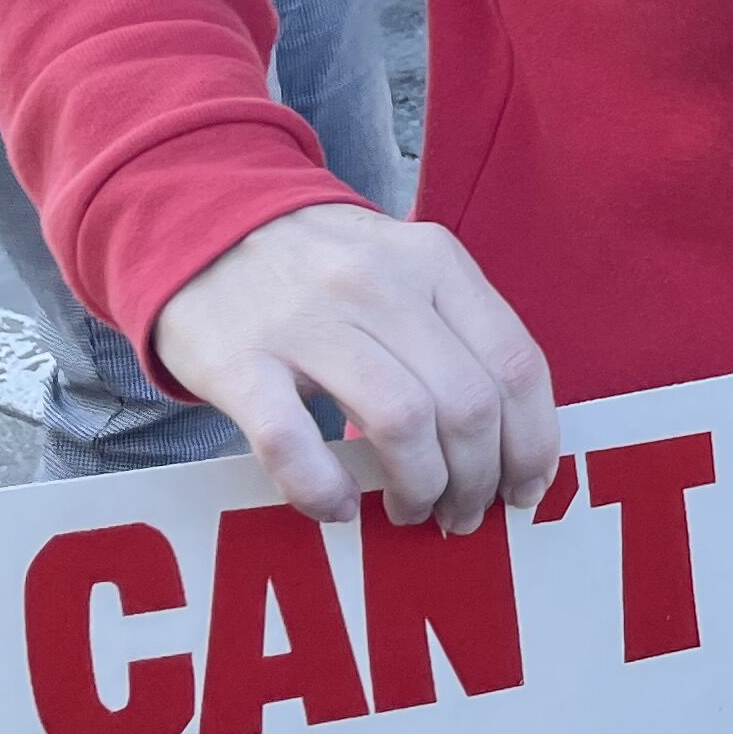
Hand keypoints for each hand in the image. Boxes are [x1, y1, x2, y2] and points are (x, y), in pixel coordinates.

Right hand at [150, 201, 557, 529]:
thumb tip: (513, 438)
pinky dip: (323, 489)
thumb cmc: (322, 268)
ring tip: (413, 511)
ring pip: (401, 422)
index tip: (525, 489)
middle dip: (479, 478)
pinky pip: (292, 442)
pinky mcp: (238, 360)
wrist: (201, 220)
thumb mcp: (405, 267)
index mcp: (435, 261)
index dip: (531, 442)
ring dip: (420, 487)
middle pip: (466, 403)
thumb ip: (457, 331)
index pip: (515, 363)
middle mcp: (379, 284)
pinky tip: (338, 509)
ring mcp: (306, 321)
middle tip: (465, 513)